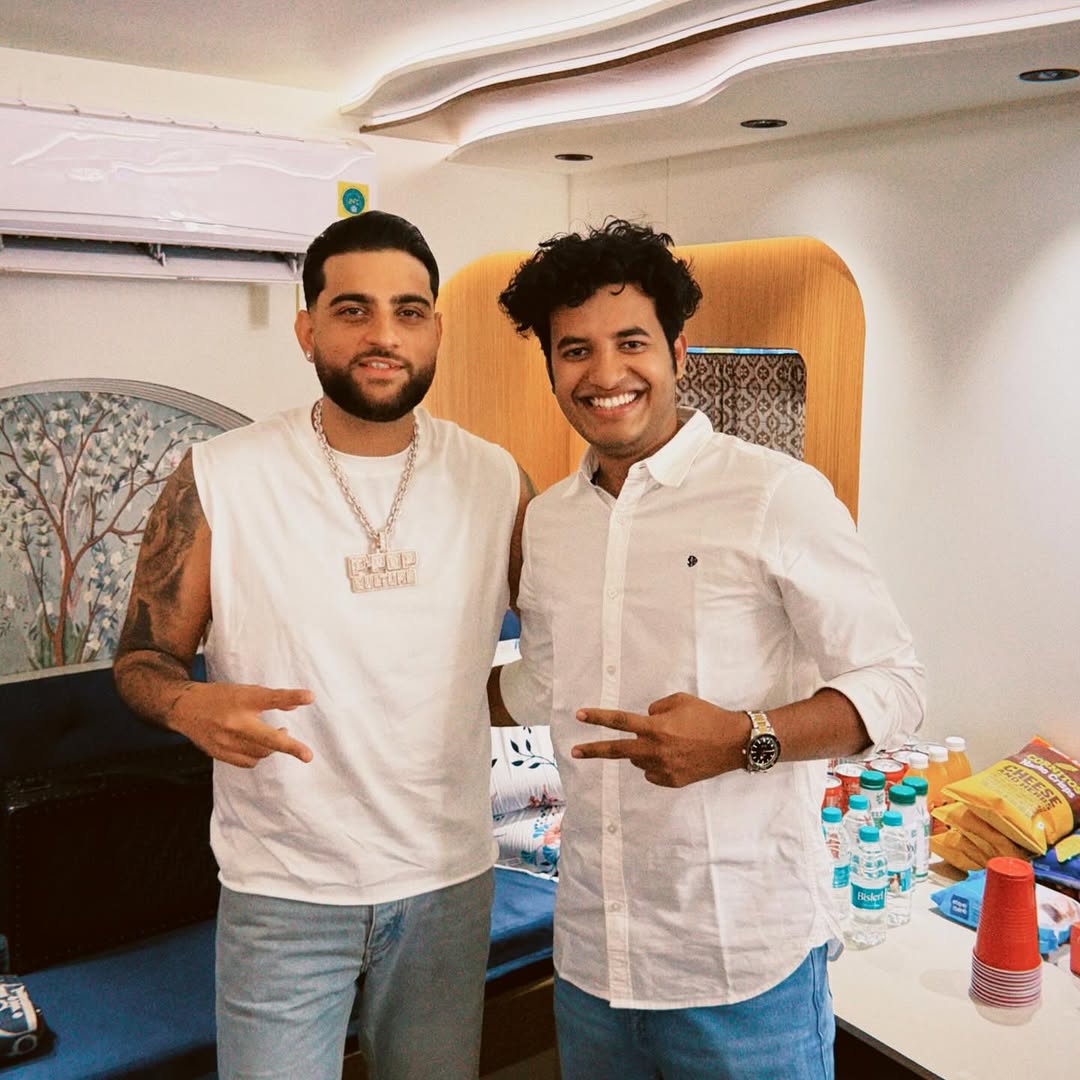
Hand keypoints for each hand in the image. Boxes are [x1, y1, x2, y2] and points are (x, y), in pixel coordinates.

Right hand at [168, 681, 315, 767]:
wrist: (184, 708)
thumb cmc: (218, 697)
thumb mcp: (244, 690)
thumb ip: (270, 698)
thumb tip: (296, 705)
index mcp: (241, 700)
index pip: (271, 698)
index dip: (291, 697)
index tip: (310, 697)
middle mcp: (234, 722)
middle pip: (268, 738)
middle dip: (290, 747)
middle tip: (308, 755)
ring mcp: (226, 741)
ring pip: (260, 753)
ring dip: (274, 747)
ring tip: (279, 735)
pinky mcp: (220, 753)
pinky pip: (248, 762)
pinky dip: (259, 756)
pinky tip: (260, 747)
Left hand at [571, 692, 744, 786]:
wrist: (734, 743)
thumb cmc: (708, 716)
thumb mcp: (680, 700)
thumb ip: (656, 708)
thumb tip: (644, 718)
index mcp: (656, 728)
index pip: (620, 722)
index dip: (598, 718)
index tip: (579, 716)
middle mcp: (656, 750)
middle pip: (617, 751)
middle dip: (593, 750)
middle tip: (575, 751)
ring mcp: (664, 769)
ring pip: (639, 760)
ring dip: (643, 751)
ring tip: (669, 742)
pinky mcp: (673, 782)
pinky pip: (653, 772)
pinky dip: (656, 764)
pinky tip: (675, 756)